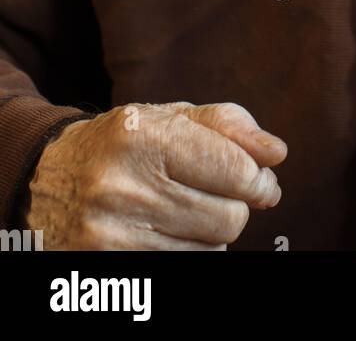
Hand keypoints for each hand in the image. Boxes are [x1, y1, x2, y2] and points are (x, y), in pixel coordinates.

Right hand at [25, 101, 286, 249]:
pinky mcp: (109, 264)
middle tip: (218, 193)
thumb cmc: (124, 142)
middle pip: (228, 217)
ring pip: (210, 249)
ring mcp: (112, 233)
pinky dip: (189, 251)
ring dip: (211, 231)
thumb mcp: (169, 117)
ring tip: (184, 208)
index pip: (235, 171)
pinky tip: (168, 231)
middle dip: (234, 205)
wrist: (48, 177)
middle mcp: (124, 186)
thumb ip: (228, 127)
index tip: (262, 182)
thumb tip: (276, 153)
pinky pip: (184, 267)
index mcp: (144, 137)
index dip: (259, 180)